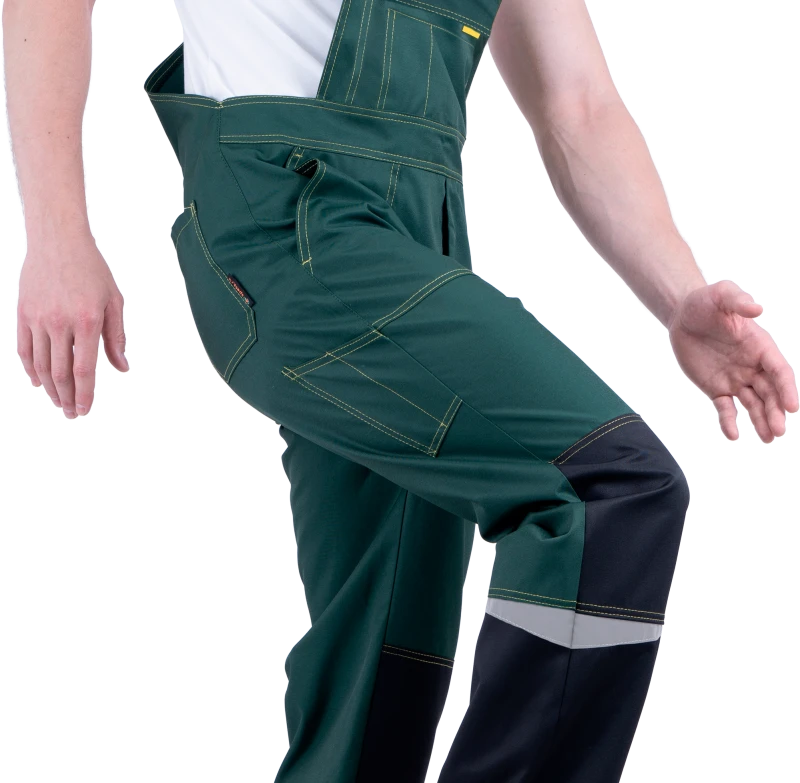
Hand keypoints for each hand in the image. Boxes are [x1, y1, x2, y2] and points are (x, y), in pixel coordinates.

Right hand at [17, 233, 128, 418]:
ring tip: (58, 401)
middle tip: (71, 412)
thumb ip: (116, 338)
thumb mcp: (112, 302)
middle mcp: (60, 322)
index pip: (83, 369)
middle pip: (61, 372)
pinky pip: (25, 350)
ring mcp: (38, 319)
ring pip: (42, 365)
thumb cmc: (90, 270)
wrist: (58, 241)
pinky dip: (31, 369)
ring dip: (50, 388)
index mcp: (86, 321)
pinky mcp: (24, 314)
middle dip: (66, 397)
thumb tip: (121, 367)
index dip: (84, 393)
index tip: (84, 409)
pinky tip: (39, 381)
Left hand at [667, 280, 798, 442]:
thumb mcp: (721, 296)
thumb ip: (737, 301)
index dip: (787, 389)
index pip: (778, 371)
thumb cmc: (705, 302)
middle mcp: (752, 366)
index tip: (793, 407)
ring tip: (768, 438)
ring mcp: (735, 379)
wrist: (682, 315)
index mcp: (760, 347)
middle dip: (775, 411)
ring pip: (753, 403)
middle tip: (779, 431)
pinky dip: (730, 421)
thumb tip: (758, 308)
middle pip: (769, 392)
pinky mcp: (716, 388)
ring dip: (761, 420)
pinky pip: (725, 408)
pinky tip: (733, 435)